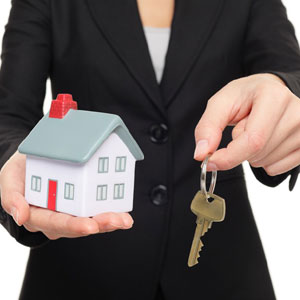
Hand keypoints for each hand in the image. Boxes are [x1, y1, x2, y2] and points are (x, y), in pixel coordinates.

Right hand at [0, 151, 133, 239]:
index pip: (55, 223)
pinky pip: (95, 211)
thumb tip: (20, 216)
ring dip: (109, 221)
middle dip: (99, 224)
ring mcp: (70, 213)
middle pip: (78, 226)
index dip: (73, 225)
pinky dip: (110, 211)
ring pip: (91, 221)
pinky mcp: (81, 205)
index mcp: (36, 214)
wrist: (30, 163)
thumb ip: (11, 197)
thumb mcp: (9, 179)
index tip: (90, 225)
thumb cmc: (20, 172)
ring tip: (125, 219)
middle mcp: (55, 218)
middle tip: (117, 221)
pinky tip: (123, 211)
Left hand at [194, 73, 299, 175]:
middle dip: (238, 149)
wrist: (270, 92)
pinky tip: (266, 141)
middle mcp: (297, 112)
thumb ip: (208, 128)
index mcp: (274, 97)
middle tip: (242, 127)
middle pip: (258, 153)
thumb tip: (201, 154)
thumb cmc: (246, 96)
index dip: (228, 156)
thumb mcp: (221, 104)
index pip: (253, 140)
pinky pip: (277, 169)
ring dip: (251, 154)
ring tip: (256, 131)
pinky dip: (264, 160)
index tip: (209, 161)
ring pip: (266, 163)